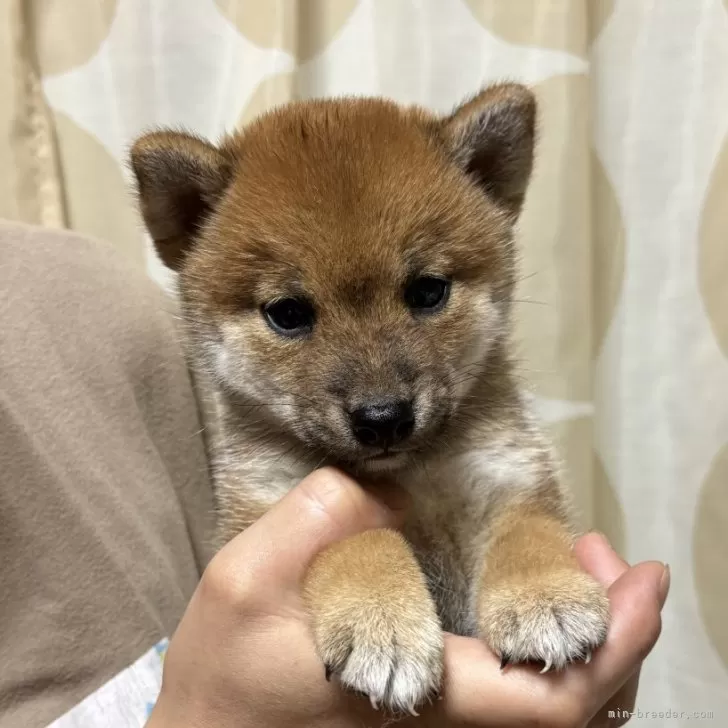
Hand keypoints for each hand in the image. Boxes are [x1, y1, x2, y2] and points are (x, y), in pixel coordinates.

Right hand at [147, 468, 667, 727]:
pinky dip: (546, 651)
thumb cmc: (222, 674)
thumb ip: (314, 522)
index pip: (549, 703)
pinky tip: (524, 602)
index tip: (638, 577)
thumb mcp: (244, 579)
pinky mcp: (429, 720)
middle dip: (613, 633)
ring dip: (587, 639)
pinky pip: (518, 702)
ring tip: (574, 561)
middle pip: (574, 714)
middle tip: (601, 552)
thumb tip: (387, 491)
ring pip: (552, 712)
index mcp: (417, 700)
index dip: (609, 641)